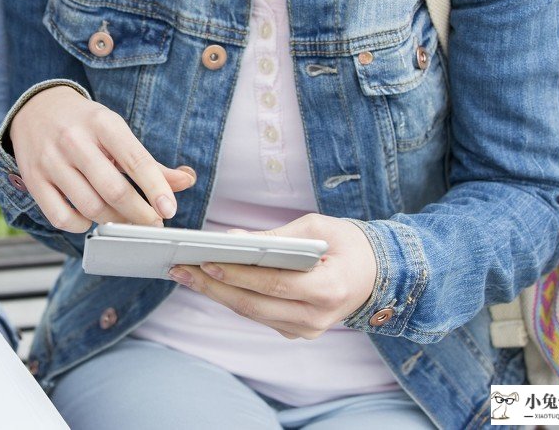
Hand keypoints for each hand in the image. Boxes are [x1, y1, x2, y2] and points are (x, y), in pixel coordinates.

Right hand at [9, 86, 196, 231]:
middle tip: (152, 223)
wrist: (37, 108)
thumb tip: (186, 181)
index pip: (135, 159)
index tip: (169, 210)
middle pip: (113, 189)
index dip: (155, 188)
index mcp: (102, 123)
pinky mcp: (33, 180)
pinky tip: (90, 218)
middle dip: (139, 214)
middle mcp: (74, 140)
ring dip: (113, 221)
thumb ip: (149, 162)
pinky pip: (61, 217)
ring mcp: (50, 161)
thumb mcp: (116, 131)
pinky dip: (81, 225)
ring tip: (124, 220)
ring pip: (89, 207)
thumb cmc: (84, 124)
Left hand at [168, 214, 377, 338]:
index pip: (273, 283)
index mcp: (328, 290)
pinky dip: (232, 298)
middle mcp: (317, 318)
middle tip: (180, 268)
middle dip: (213, 285)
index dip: (237, 273)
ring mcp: (307, 330)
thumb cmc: (348, 244)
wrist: (378, 275)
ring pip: (251, 313)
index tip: (205, 259)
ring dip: (215, 293)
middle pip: (254, 305)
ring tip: (185, 273)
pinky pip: (258, 315)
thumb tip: (232, 238)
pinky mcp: (297, 331)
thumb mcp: (317, 228)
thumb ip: (276, 236)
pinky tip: (208, 282)